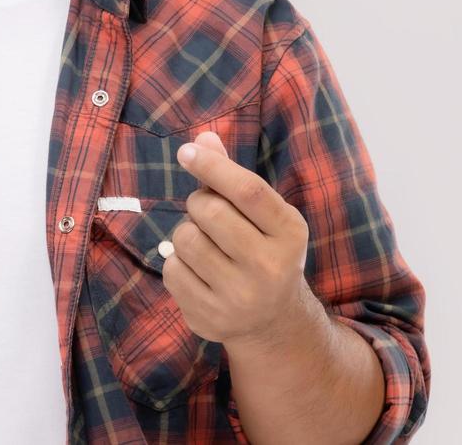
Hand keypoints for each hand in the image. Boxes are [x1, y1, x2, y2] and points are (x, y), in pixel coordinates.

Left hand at [160, 130, 314, 347]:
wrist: (274, 322)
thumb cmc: (264, 251)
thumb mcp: (263, 216)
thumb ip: (233, 177)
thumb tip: (203, 139)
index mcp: (290, 234)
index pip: (248, 191)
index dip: (213, 166)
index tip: (186, 151)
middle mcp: (269, 268)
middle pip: (211, 211)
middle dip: (199, 203)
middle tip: (207, 213)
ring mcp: (239, 298)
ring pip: (185, 239)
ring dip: (186, 232)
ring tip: (205, 244)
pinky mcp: (209, 318)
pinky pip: (171, 269)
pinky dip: (177, 262)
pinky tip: (199, 272)